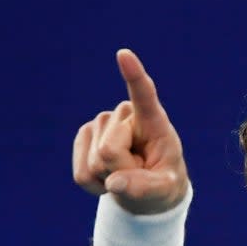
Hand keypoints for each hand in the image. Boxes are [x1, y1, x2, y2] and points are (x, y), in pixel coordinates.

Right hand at [73, 49, 188, 214]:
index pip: (143, 96)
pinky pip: (82, 174)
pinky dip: (95, 184)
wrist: (146, 190)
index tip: (124, 55)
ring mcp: (101, 123)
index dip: (133, 76)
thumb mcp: (165, 190)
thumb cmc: (162, 183)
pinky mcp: (84, 136)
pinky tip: (108, 178)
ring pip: (95, 162)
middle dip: (122, 171)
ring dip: (109, 178)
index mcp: (154, 121)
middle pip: (110, 150)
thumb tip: (114, 183)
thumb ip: (145, 187)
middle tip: (139, 172)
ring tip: (126, 172)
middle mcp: (125, 115)